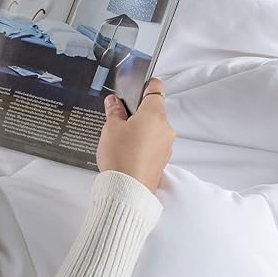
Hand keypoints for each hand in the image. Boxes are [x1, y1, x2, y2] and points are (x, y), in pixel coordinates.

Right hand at [97, 78, 175, 193]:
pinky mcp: (163, 160)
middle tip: (119, 117)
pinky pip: (154, 144)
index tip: (134, 87)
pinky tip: (128, 152)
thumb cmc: (120, 156)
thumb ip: (114, 111)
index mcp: (155, 113)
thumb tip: (114, 101)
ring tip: (121, 138)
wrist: (128, 191)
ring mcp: (166, 145)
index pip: (155, 88)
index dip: (144, 85)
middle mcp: (166, 127)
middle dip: (138, 111)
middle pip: (154, 110)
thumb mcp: (111, 128)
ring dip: (141, 129)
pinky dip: (144, 143)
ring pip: (154, 128)